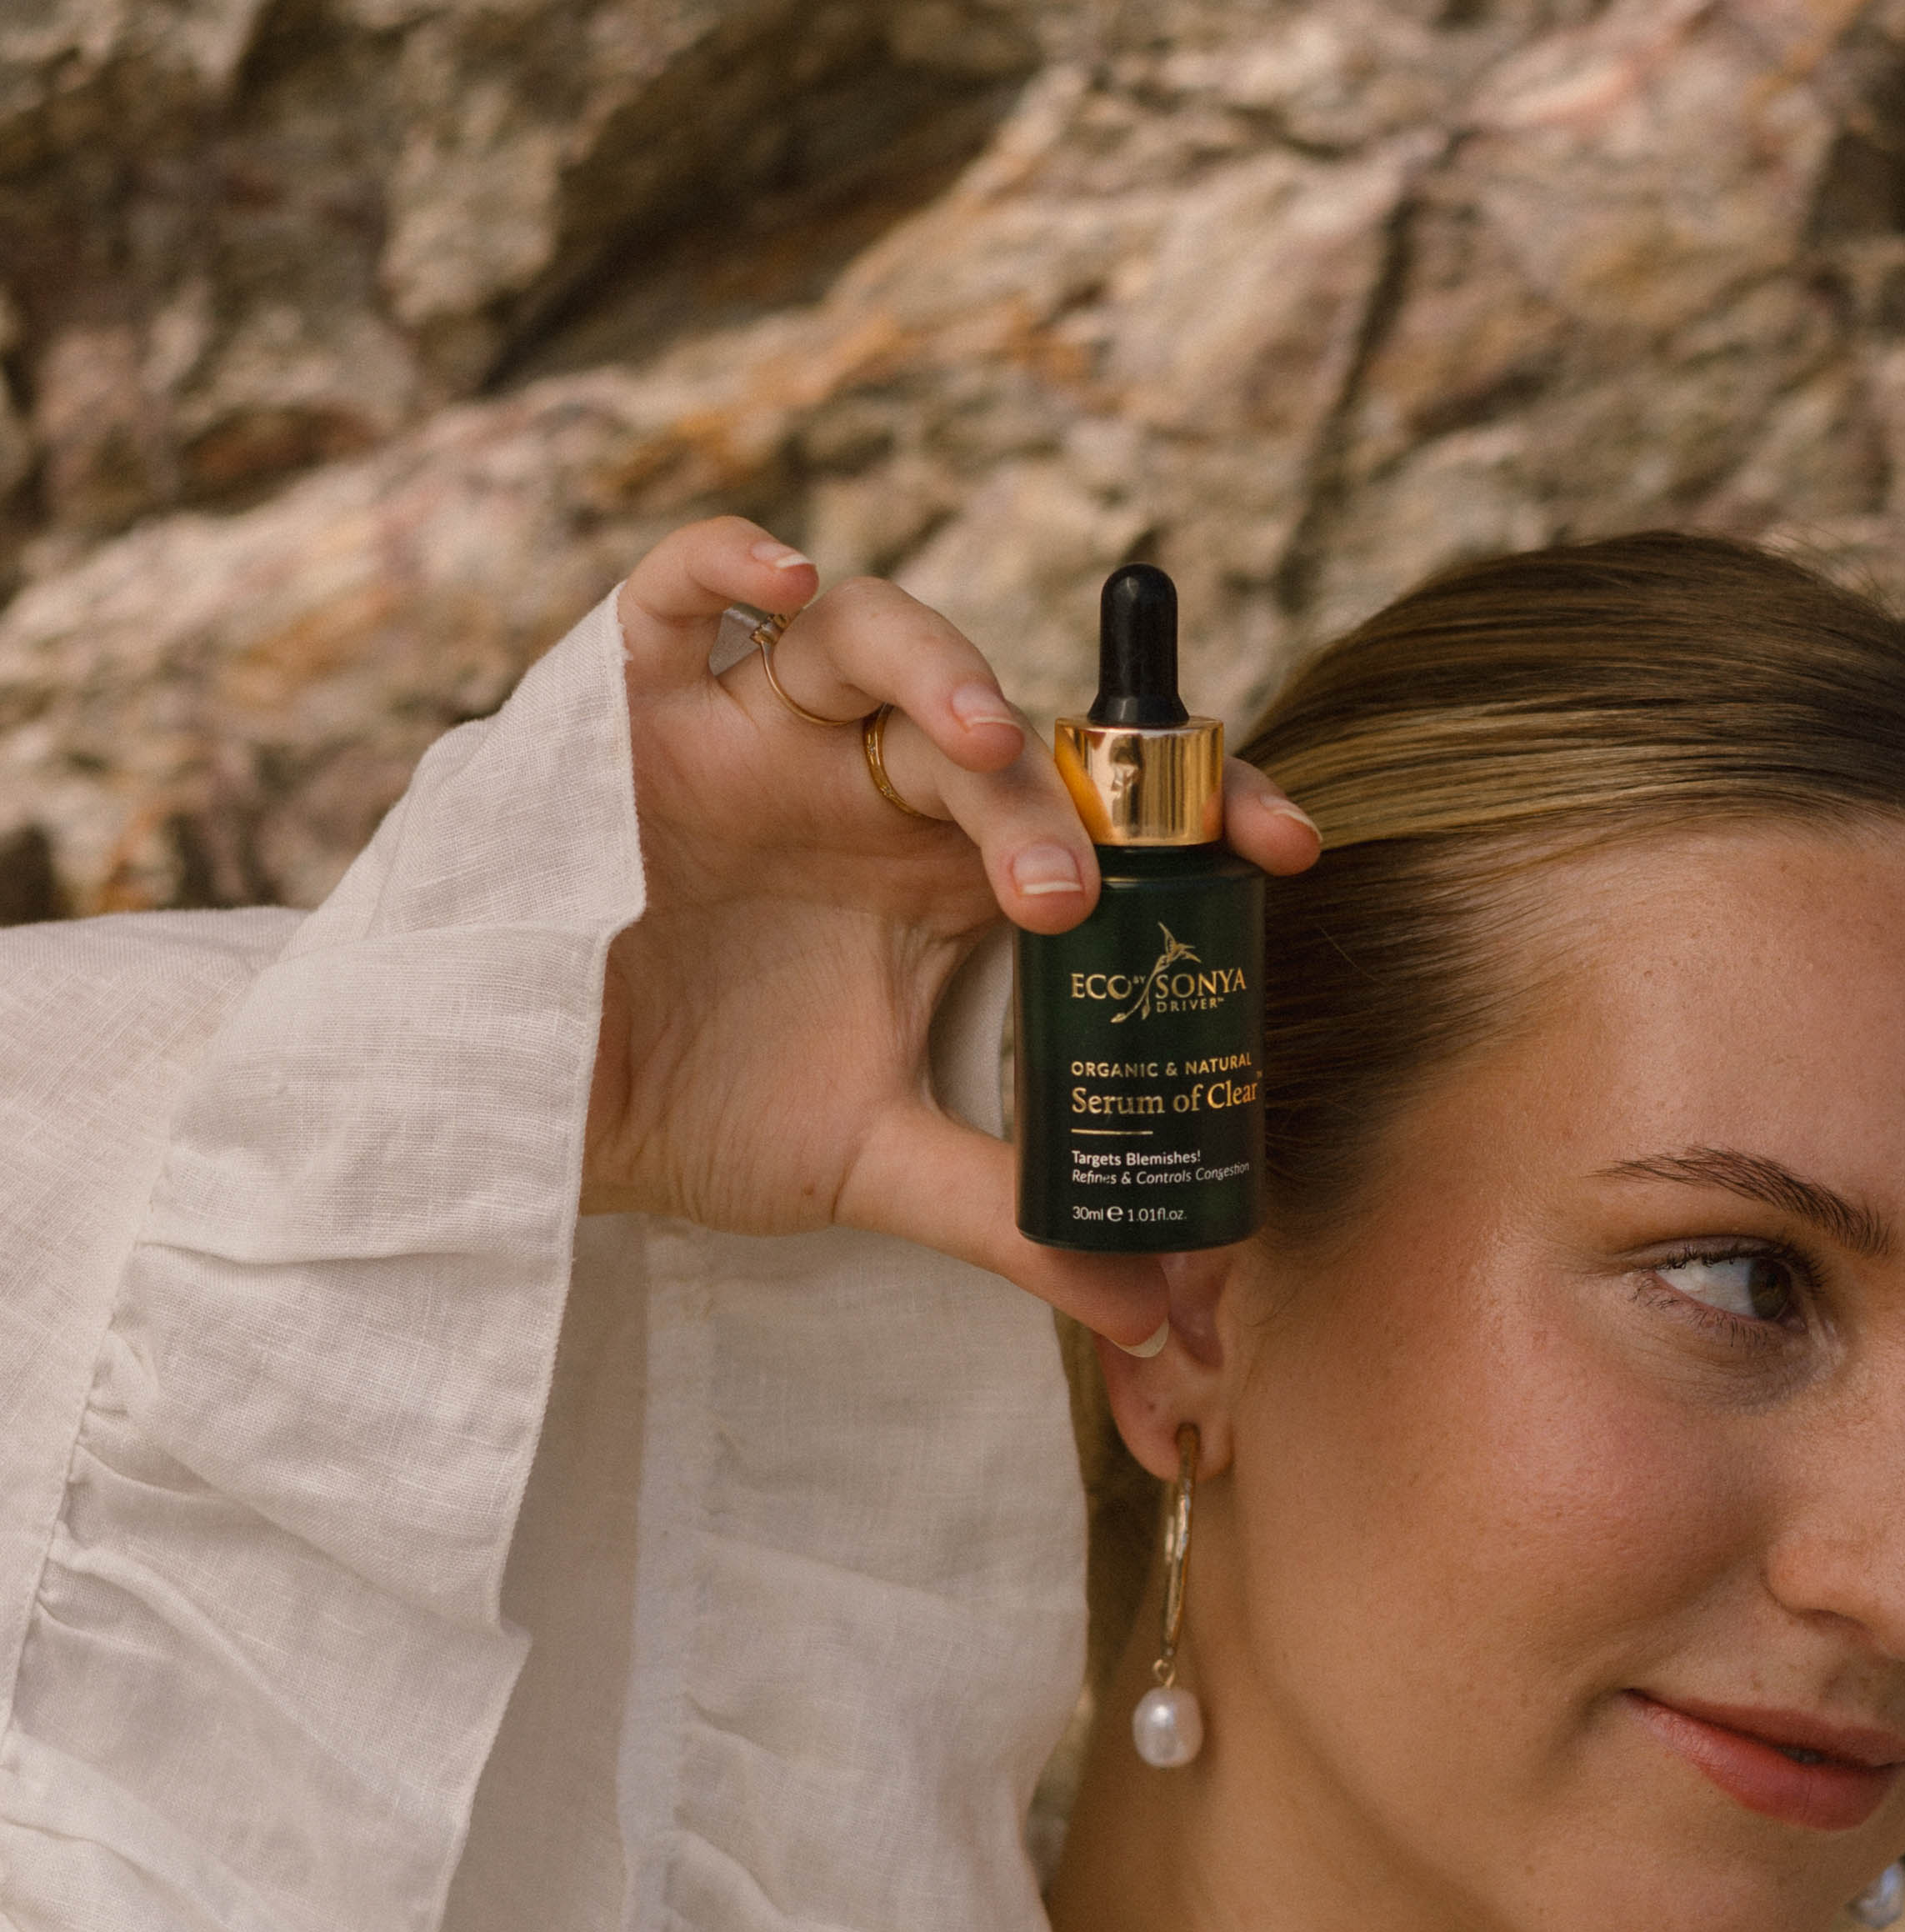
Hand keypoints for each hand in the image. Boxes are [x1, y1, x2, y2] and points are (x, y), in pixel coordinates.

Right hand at [582, 518, 1318, 1349]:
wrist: (535, 1118)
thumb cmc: (702, 1112)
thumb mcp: (873, 1166)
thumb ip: (1013, 1220)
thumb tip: (1157, 1314)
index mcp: (945, 872)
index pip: (1100, 803)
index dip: (1201, 804)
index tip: (1288, 852)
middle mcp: (866, 785)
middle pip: (1000, 734)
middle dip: (1050, 800)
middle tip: (1064, 899)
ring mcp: (754, 734)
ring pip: (866, 637)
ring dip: (937, 671)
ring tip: (979, 739)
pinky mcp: (629, 714)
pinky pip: (670, 592)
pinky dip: (724, 562)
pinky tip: (786, 579)